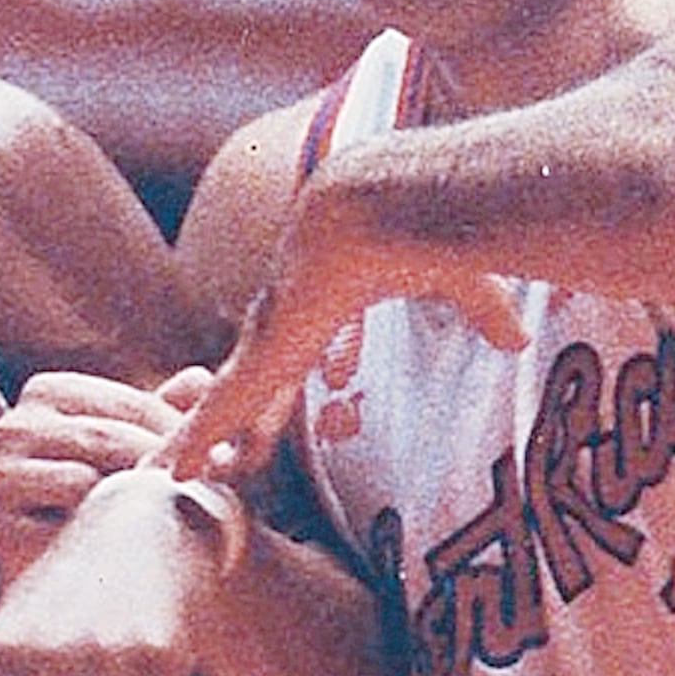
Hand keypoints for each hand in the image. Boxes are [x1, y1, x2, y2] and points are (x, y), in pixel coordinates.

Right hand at [0, 368, 211, 585]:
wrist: (82, 590)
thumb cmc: (120, 508)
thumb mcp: (150, 454)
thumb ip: (171, 414)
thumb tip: (200, 378)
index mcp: (49, 393)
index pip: (128, 404)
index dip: (181, 430)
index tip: (227, 459)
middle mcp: (15, 423)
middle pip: (110, 435)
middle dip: (166, 461)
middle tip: (216, 487)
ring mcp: (0, 469)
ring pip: (90, 468)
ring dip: (142, 489)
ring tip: (183, 509)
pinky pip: (64, 502)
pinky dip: (106, 516)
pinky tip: (135, 533)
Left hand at [161, 206, 523, 481]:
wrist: (386, 201)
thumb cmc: (419, 225)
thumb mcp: (460, 282)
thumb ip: (481, 313)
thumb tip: (519, 338)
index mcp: (322, 304)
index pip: (290, 359)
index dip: (276, 394)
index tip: (267, 418)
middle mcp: (284, 322)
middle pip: (243, 388)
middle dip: (220, 424)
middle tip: (197, 458)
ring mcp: (266, 340)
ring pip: (217, 407)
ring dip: (191, 442)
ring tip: (155, 474)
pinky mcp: (260, 356)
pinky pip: (217, 416)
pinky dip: (192, 446)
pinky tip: (166, 473)